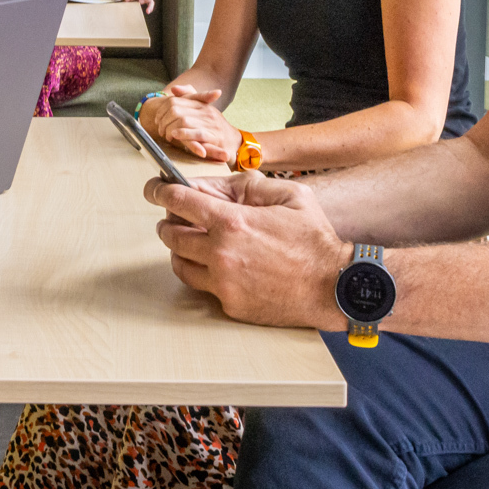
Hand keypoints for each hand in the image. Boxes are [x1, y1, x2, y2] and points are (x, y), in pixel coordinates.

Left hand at [142, 83, 240, 162]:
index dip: (163, 110)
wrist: (234, 141)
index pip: (177, 101)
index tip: (158, 118)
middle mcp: (206, 111)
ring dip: (171, 128)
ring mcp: (210, 123)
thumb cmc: (215, 127)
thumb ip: (190, 97)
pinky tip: (176, 135)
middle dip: (165, 120)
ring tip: (166, 134)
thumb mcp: (203, 110)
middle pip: (177, 110)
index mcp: (202, 104)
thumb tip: (175, 89)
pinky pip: (197, 133)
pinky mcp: (214, 136)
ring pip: (184, 121)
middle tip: (161, 129)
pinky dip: (184, 134)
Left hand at [145, 173, 349, 328]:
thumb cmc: (314, 240)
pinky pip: (202, 286)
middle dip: (167, 222)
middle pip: (171, 235)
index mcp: (232, 222)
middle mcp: (220, 253)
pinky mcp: (230, 304)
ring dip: (178, 250)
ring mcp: (223, 282)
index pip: (179, 202)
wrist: (333, 286)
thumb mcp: (291, 196)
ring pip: (179, 264)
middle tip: (173, 217)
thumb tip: (222, 184)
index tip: (154, 189)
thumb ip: (252, 185)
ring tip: (189, 242)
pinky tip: (212, 264)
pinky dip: (201, 273)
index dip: (160, 192)